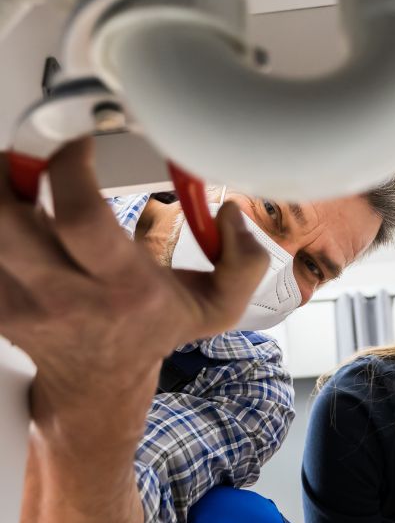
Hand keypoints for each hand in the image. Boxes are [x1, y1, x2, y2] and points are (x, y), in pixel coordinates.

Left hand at [0, 138, 268, 408]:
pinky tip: (22, 214)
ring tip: (25, 176)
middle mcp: (63, 294)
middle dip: (11, 166)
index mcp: (121, 288)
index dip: (69, 166)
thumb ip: (244, 262)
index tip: (79, 139)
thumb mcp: (217, 308)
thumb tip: (231, 214)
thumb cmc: (151, 332)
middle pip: (5, 217)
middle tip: (35, 148)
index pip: (80, 217)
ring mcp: (19, 300)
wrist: (98, 383)